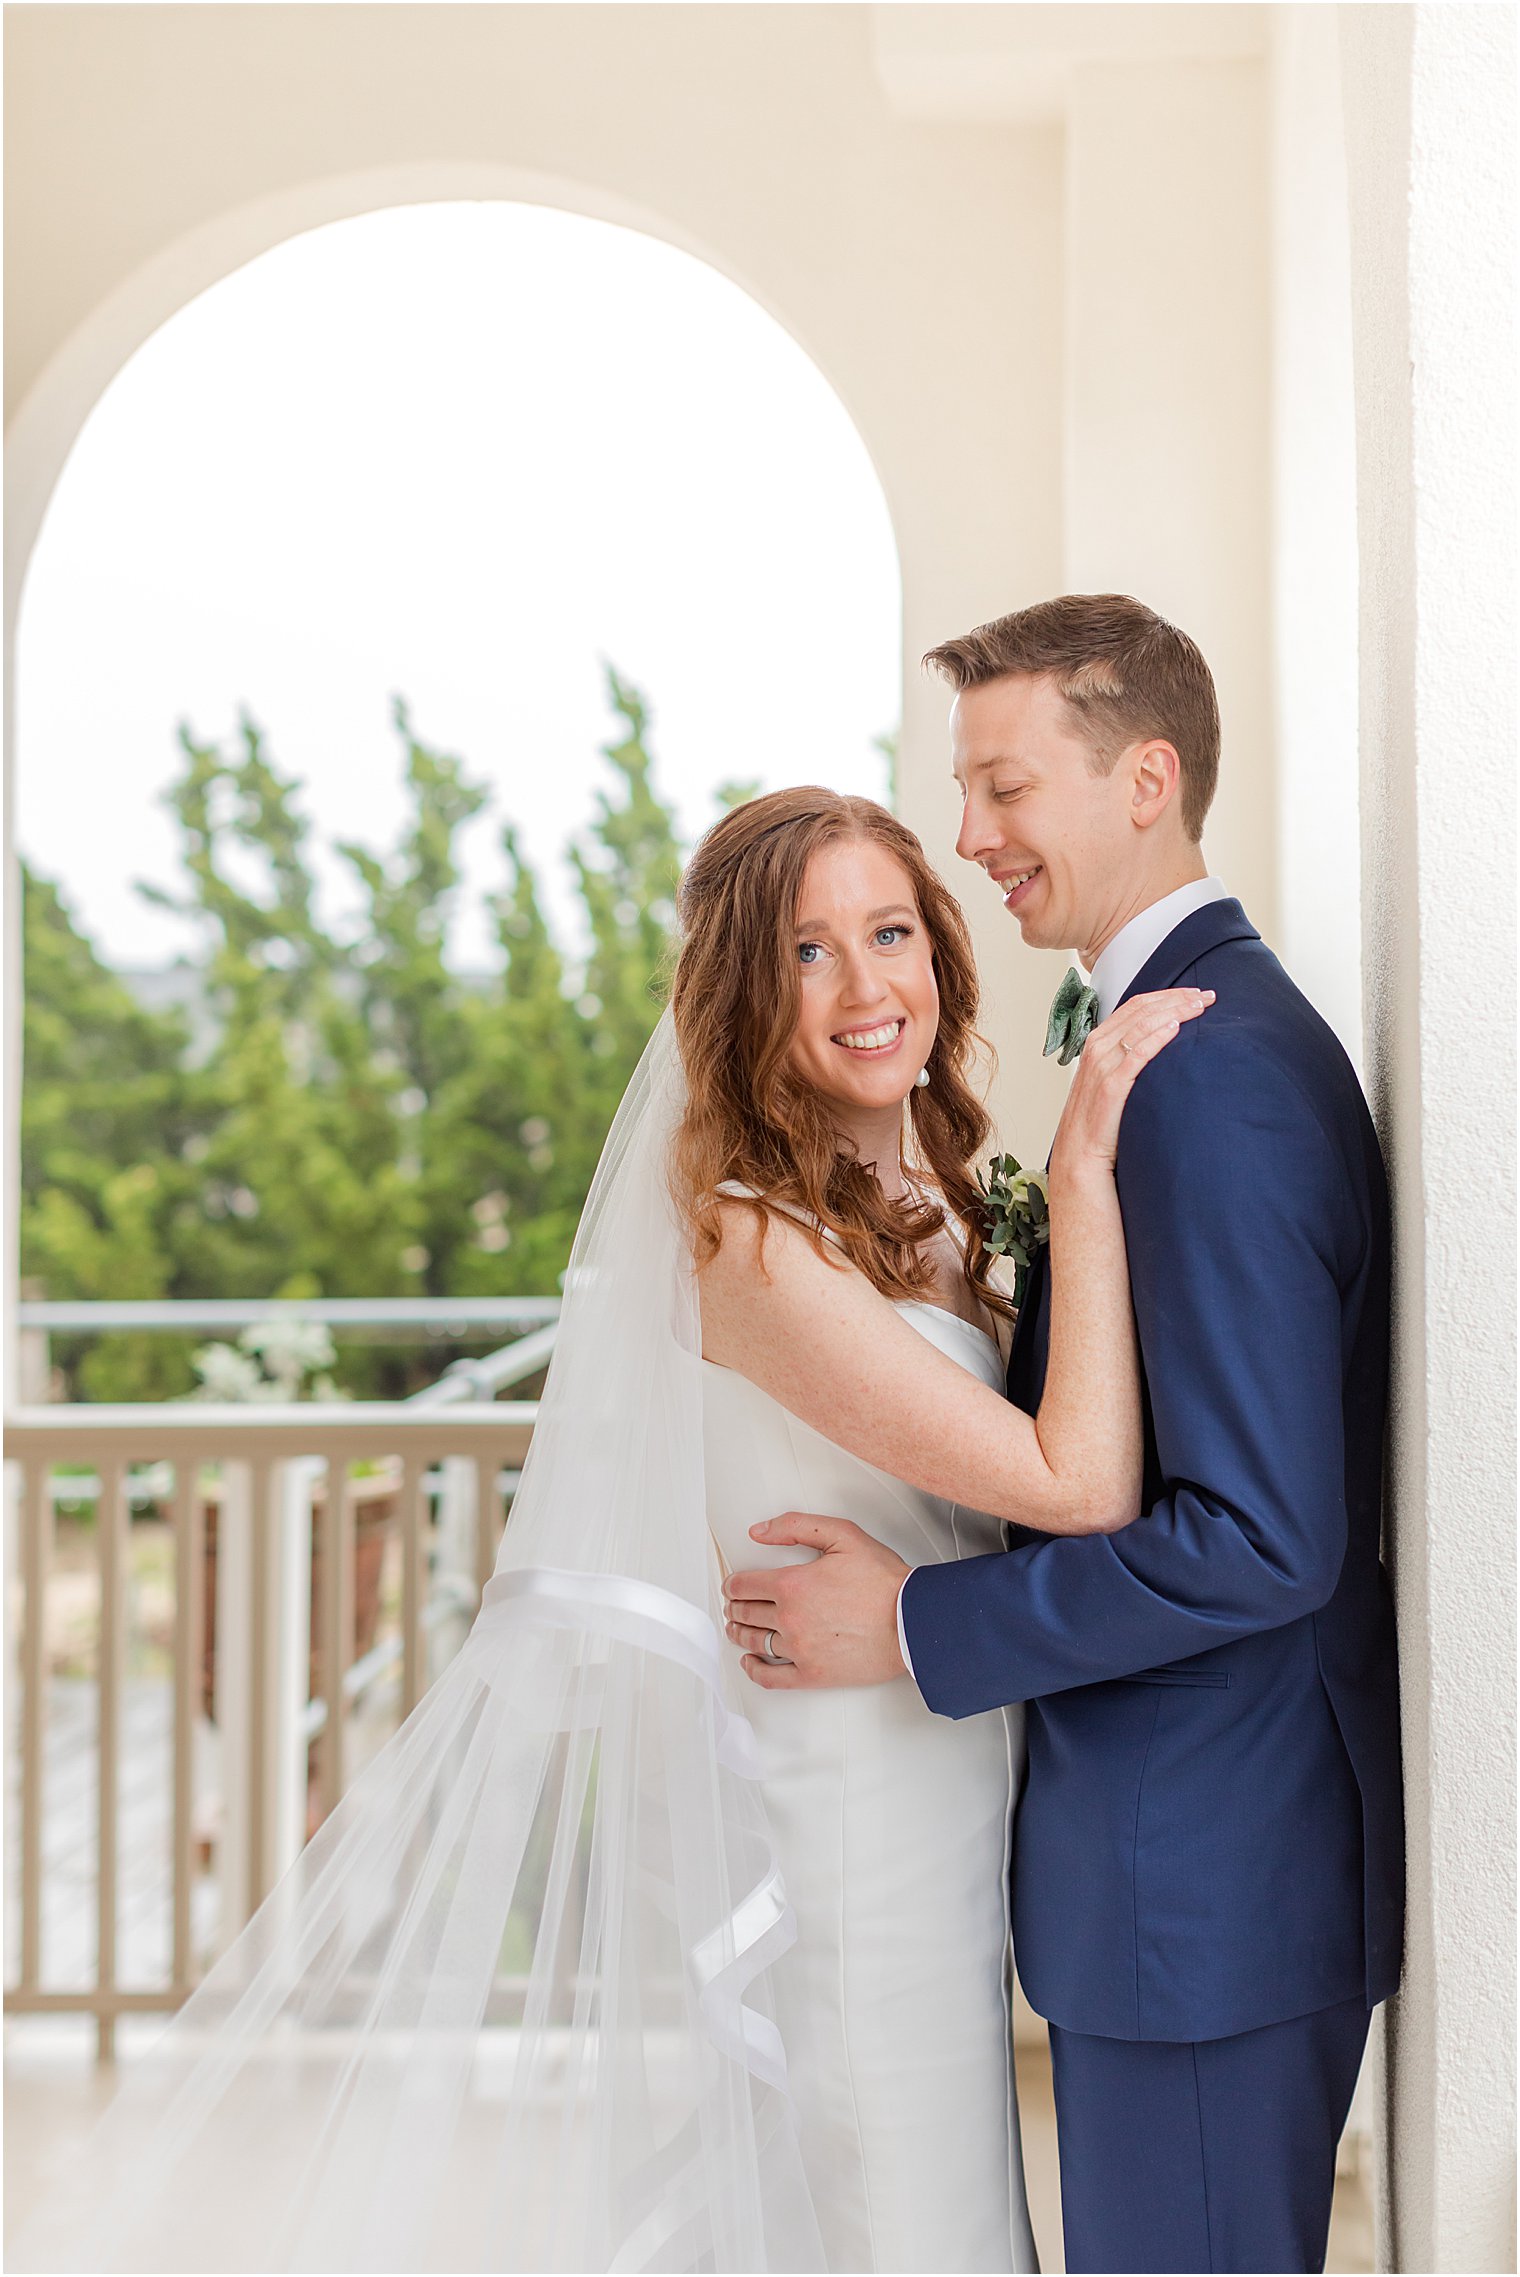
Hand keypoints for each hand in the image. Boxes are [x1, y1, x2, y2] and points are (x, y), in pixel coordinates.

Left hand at [722, 1513, 910, 1689]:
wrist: (912, 1620)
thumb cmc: (883, 1580)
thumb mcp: (842, 1535)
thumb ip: (796, 1527)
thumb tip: (758, 1532)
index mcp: (792, 1584)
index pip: (744, 1585)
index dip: (732, 1584)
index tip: (732, 1585)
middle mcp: (790, 1618)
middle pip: (746, 1613)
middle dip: (735, 1607)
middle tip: (734, 1605)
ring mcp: (799, 1649)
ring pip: (754, 1642)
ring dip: (740, 1633)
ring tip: (737, 1628)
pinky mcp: (812, 1674)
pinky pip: (771, 1676)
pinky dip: (754, 1669)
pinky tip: (749, 1662)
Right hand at [1050, 987, 1213, 1177]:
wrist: (1082, 1153)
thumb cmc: (1100, 1119)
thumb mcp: (1109, 1078)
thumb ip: (1128, 1057)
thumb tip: (1161, 1043)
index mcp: (1097, 1041)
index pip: (1136, 1004)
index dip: (1167, 995)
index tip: (1194, 994)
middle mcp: (1098, 1047)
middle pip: (1142, 1009)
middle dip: (1177, 998)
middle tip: (1207, 996)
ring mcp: (1102, 1065)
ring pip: (1142, 1025)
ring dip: (1174, 1012)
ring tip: (1200, 1008)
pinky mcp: (1111, 1085)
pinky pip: (1138, 1053)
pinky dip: (1157, 1037)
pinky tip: (1176, 1029)